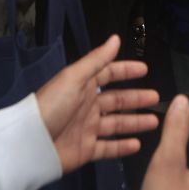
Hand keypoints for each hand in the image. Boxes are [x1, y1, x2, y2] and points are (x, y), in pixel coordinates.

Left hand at [37, 35, 159, 173]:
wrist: (32, 142)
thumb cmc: (52, 105)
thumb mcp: (74, 78)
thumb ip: (97, 60)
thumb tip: (116, 39)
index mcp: (83, 86)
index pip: (108, 74)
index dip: (125, 71)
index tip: (144, 69)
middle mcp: (87, 106)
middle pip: (116, 100)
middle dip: (136, 99)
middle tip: (156, 98)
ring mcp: (87, 129)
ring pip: (117, 124)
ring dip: (135, 122)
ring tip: (154, 122)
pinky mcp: (86, 150)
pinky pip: (108, 148)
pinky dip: (123, 146)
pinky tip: (137, 144)